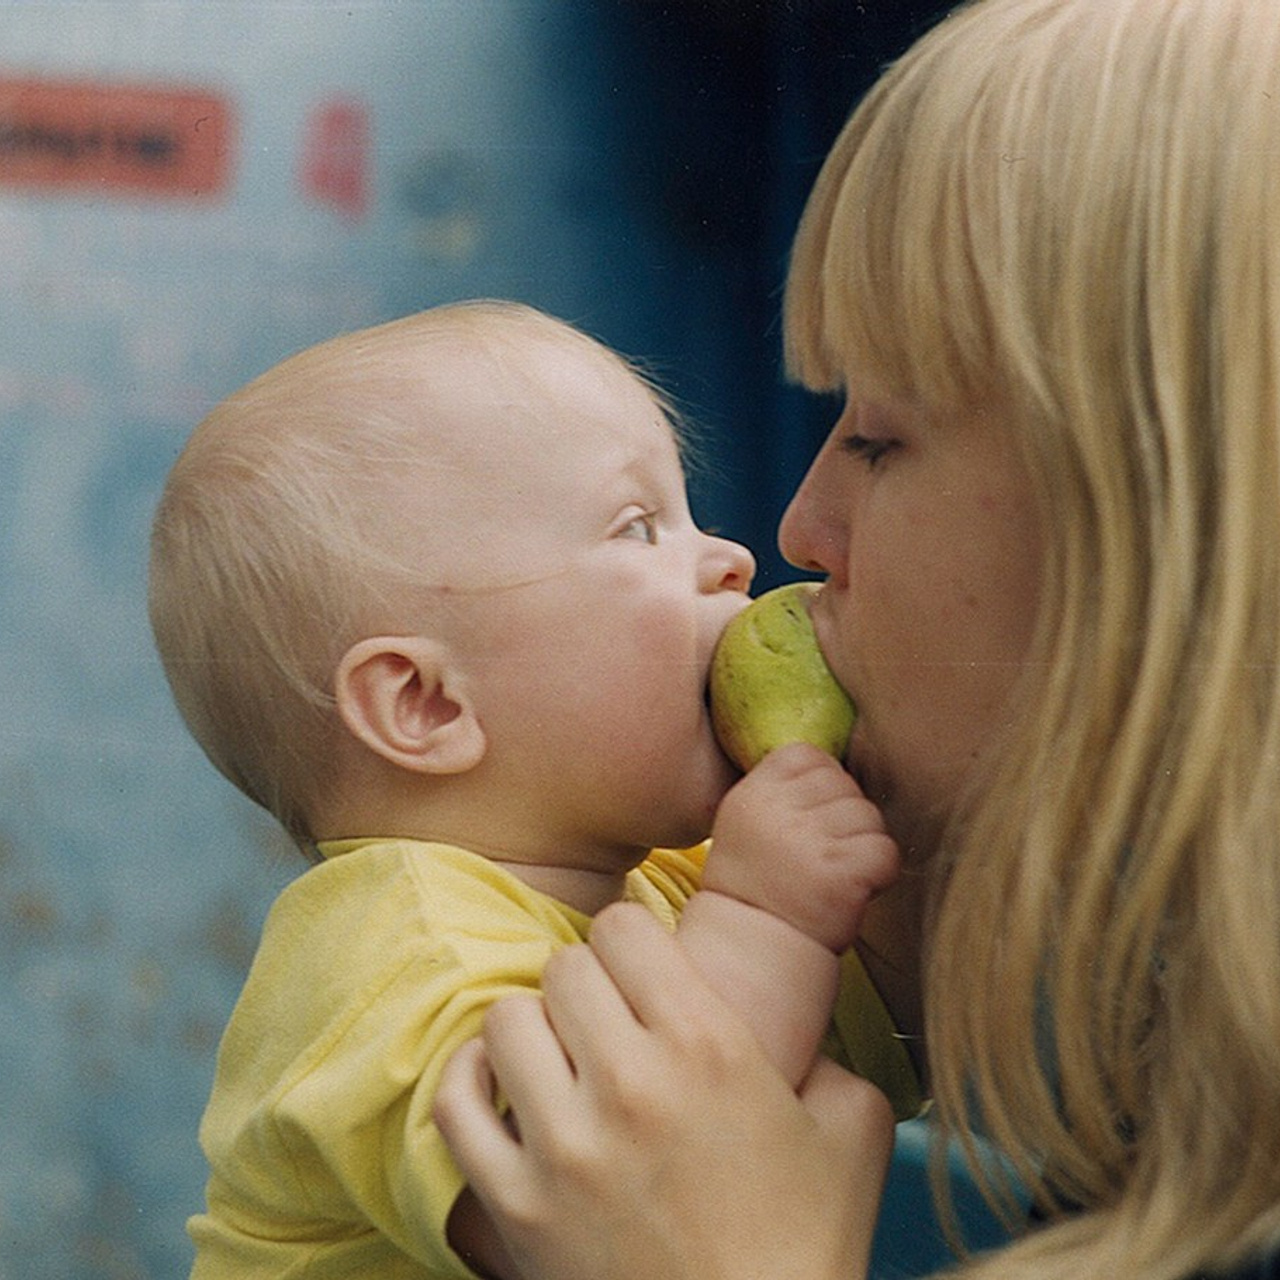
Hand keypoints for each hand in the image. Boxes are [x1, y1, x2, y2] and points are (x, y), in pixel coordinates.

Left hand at [435, 903, 894, 1279]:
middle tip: (608, 1021)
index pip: (623, 927)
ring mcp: (564, 1146)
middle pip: (564, 968)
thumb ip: (827, 1052)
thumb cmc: (804, 1247)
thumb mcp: (853, 1131)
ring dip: (536, 1030)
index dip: (632, 942)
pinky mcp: (515, 1205)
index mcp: (708, 1046)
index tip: (641, 970)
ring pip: (507, 1021)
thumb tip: (794, 1024)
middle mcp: (629, 1082)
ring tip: (562, 1058)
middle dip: (588, 985)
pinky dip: (470, 1081)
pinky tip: (500, 1083)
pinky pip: (456, 1104)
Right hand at [706, 742, 898, 952]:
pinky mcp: (842, 876)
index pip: (809, 756)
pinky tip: (853, 888)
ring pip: (869, 816)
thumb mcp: (746, 822)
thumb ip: (781, 788)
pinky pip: (885, 851)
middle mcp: (778, 814)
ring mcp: (810, 844)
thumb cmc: (756, 884)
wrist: (751, 952)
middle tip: (823, 853)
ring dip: (862, 844)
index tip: (810, 817)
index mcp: (753, 795)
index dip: (821, 783)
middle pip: (845, 784)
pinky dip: (879, 871)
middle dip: (844, 816)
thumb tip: (835, 763)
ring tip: (835, 872)